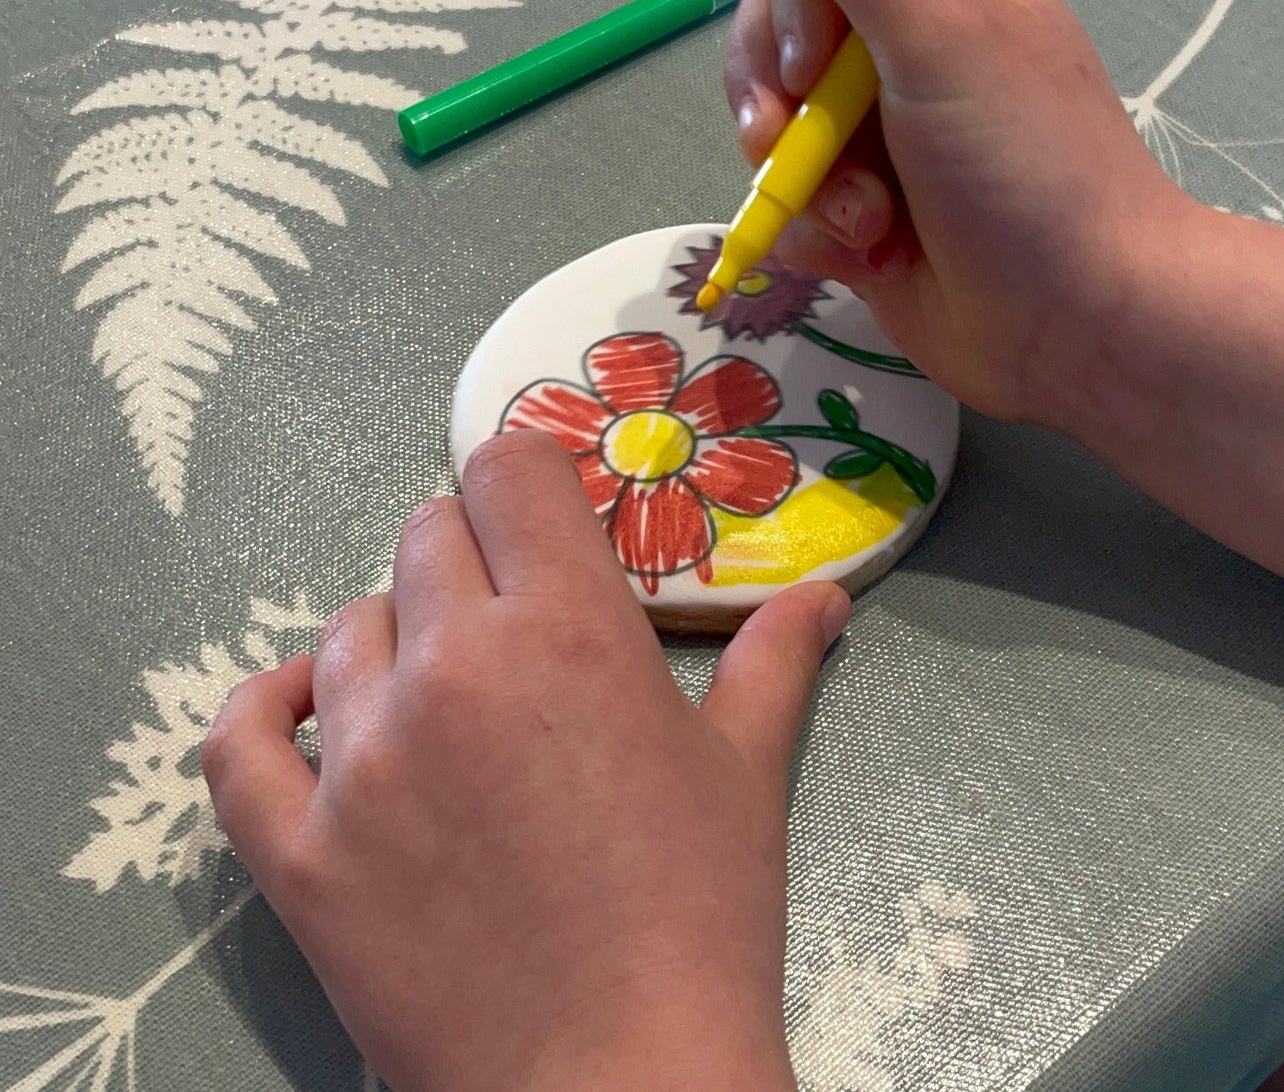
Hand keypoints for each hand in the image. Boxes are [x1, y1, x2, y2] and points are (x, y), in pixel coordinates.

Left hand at [204, 429, 849, 1091]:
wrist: (620, 1081)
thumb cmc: (700, 915)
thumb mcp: (745, 772)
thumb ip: (775, 661)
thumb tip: (827, 597)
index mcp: (568, 629)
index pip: (508, 470)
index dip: (526, 482)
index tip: (544, 522)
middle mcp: (455, 665)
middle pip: (427, 534)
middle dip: (475, 557)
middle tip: (516, 627)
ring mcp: (363, 758)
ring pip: (350, 625)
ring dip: (400, 638)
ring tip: (447, 700)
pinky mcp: (299, 849)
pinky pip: (239, 739)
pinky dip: (271, 707)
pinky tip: (313, 708)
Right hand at [723, 0, 1191, 425]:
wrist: (1077, 323)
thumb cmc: (1026, 165)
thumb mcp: (946, 31)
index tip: (811, 60)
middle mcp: (905, 51)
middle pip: (779, 38)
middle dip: (776, 99)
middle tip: (793, 142)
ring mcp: (882, 139)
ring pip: (777, 131)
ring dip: (805, 181)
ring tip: (868, 221)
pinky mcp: (863, 216)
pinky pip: (791, 208)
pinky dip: (813, 235)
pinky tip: (867, 256)